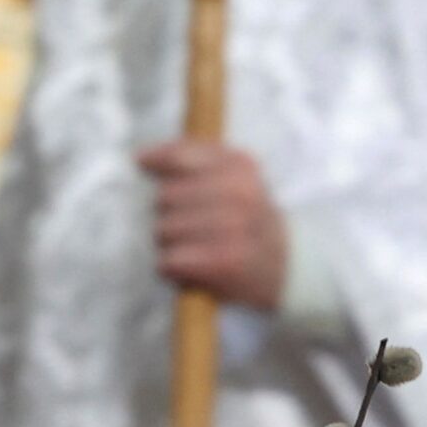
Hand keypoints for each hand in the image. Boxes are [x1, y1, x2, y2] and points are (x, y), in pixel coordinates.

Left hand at [136, 140, 286, 309]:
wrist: (286, 268)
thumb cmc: (242, 218)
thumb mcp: (227, 175)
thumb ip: (185, 157)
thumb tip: (140, 157)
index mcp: (241, 165)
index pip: (177, 158)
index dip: (159, 168)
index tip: (153, 173)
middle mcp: (242, 193)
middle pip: (165, 197)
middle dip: (167, 213)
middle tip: (191, 226)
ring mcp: (236, 227)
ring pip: (164, 229)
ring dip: (169, 243)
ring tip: (193, 247)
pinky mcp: (227, 263)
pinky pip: (170, 260)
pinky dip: (171, 267)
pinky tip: (189, 267)